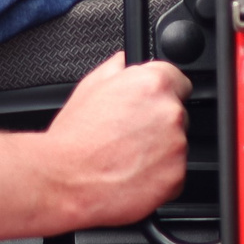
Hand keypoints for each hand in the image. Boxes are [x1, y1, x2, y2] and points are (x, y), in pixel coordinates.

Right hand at [39, 53, 189, 228]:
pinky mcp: (176, 177)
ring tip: (127, 157)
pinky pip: (174, 173)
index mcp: (152, 84)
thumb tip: (127, 61)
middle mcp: (170, 112)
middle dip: (158, 123)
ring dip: (159, 150)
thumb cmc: (73, 138)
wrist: (65, 181)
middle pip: (177, 113)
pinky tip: (132, 174)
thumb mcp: (89, 87)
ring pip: (176, 144)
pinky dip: (159, 176)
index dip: (161, 93)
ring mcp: (176, 146)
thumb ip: (118, 67)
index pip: (178, 79)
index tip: (148, 106)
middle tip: (129, 135)